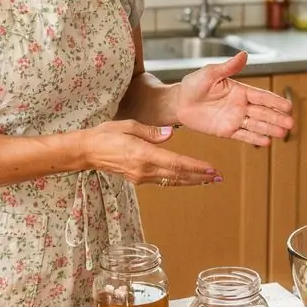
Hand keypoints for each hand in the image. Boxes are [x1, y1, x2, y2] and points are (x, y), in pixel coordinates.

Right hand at [85, 120, 219, 186]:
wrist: (87, 151)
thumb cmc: (106, 134)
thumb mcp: (128, 125)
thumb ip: (150, 131)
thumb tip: (169, 134)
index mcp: (142, 155)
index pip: (175, 163)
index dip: (196, 168)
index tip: (211, 169)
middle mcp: (144, 169)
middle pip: (178, 175)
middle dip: (200, 177)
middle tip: (218, 177)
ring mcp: (141, 177)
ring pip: (172, 181)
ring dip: (192, 181)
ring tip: (209, 180)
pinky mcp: (138, 179)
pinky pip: (163, 181)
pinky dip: (178, 180)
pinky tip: (188, 178)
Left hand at [176, 53, 294, 145]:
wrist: (178, 103)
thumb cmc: (193, 85)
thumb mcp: (210, 73)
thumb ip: (228, 67)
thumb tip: (244, 55)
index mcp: (239, 90)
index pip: (261, 96)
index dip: (275, 101)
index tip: (288, 106)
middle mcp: (240, 105)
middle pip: (263, 113)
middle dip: (277, 118)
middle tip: (291, 124)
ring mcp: (234, 119)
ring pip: (256, 125)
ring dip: (270, 129)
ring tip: (283, 134)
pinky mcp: (226, 131)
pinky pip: (243, 135)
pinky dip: (254, 138)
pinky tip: (266, 142)